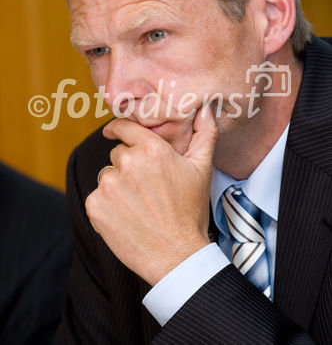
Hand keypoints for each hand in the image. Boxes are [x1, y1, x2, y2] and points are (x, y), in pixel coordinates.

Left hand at [85, 106, 217, 285]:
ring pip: (107, 176)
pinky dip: (107, 205)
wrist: (176, 254)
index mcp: (151, 149)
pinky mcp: (95, 207)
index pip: (123, 127)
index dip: (118, 129)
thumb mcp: (202, 169)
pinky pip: (96, 196)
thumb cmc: (190, 211)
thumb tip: (205, 108)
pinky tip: (126, 216)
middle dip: (128, 165)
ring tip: (138, 205)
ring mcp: (108, 185)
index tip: (112, 132)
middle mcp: (126, 163)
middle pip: (118, 154)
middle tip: (146, 187)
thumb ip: (204, 133)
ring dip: (117, 185)